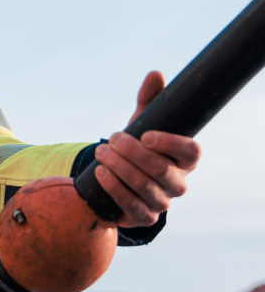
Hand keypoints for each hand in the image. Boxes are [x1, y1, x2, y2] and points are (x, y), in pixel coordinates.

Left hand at [92, 70, 200, 227]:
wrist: (122, 180)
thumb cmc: (139, 147)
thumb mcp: (144, 123)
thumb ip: (151, 100)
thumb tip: (155, 74)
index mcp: (186, 160)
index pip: (190, 152)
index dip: (169, 143)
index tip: (145, 134)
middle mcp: (179, 183)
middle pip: (161, 169)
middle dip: (132, 152)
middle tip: (111, 139)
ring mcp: (162, 202)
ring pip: (143, 186)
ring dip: (119, 167)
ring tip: (101, 152)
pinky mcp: (144, 217)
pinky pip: (130, 205)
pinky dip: (114, 188)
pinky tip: (100, 173)